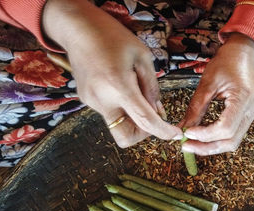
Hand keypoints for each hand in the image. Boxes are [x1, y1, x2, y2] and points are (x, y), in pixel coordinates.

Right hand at [42, 0, 181, 146]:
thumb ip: (151, 87)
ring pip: (118, 124)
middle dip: (143, 131)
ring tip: (133, 86)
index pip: (144, 121)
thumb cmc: (113, 37)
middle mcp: (102, 100)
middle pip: (126, 137)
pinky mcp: (87, 100)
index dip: (163, 131)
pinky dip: (121, 105)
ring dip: (132, 115)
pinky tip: (118, 82)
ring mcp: (91, 102)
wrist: (78, 29)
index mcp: (119, 87)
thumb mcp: (142, 57)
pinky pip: (110, 111)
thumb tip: (157, 111)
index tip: (175, 134)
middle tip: (152, 110)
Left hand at [180, 33, 253, 154]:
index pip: (226, 128)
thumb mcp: (207, 82)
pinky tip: (203, 136)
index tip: (187, 134)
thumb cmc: (227, 61)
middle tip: (186, 146)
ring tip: (192, 143)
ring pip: (233, 141)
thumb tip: (182, 129)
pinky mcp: (248, 115)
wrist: (244, 52)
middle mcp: (252, 110)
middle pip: (231, 141)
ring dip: (212, 146)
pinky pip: (234, 133)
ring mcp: (252, 114)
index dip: (205, 135)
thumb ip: (195, 108)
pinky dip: (217, 138)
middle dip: (207, 147)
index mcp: (244, 98)